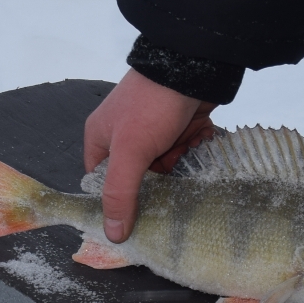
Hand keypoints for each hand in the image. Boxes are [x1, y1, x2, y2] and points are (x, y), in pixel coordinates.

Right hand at [84, 69, 216, 241]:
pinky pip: (186, 153)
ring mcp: (154, 131)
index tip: (136, 218)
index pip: (103, 183)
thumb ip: (120, 194)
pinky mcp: (180, 127)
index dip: (117, 201)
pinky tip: (201, 145)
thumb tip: (113, 235)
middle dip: (158, 183)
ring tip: (187, 157)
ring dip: (180, 166)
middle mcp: (125, 136)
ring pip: (166, 167)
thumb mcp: (130, 152)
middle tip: (171, 184)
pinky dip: (195, 152)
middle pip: (139, 179)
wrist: (192, 67)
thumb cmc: (151, 106)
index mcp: (102, 139)